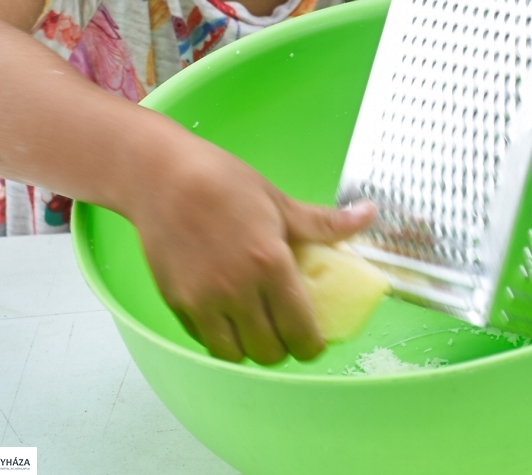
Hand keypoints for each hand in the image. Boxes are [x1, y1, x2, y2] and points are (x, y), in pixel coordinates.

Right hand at [128, 132, 374, 364]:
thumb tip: (369, 214)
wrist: (162, 176)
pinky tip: (225, 315)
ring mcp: (203, 300)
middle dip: (282, 347)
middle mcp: (237, 291)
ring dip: (248, 347)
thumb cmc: (224, 181)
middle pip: (268, 352)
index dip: (312, 345)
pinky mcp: (177, 302)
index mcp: (270, 265)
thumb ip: (323, 223)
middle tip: (285, 330)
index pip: (300, 332)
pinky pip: (203, 339)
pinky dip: (218, 336)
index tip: (314, 339)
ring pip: (234, 354)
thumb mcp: (278, 200)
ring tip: (255, 327)